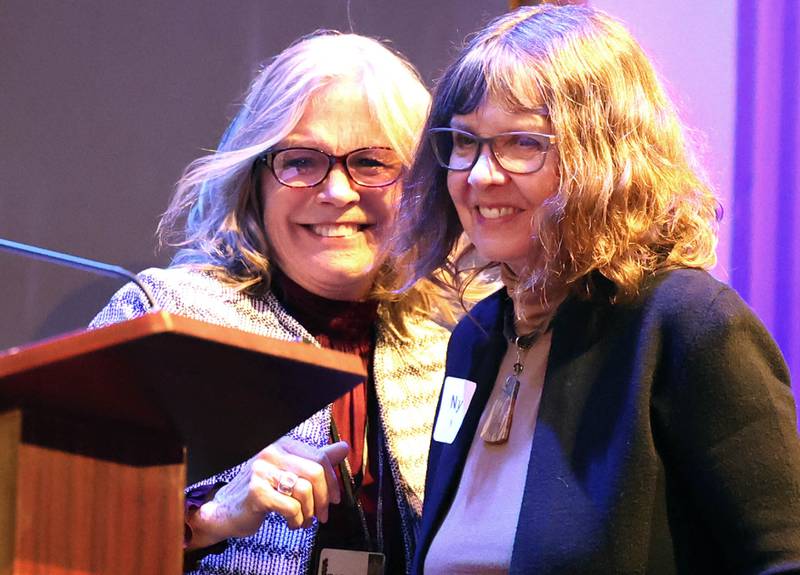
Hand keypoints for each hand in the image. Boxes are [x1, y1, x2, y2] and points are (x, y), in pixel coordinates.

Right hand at [186, 437, 348, 549]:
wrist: (225, 510)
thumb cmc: (259, 491)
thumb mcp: (289, 472)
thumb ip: (316, 460)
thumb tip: (344, 448)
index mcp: (283, 444)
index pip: (319, 457)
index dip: (333, 480)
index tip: (334, 497)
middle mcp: (272, 452)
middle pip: (315, 473)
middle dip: (324, 498)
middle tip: (322, 514)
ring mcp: (262, 470)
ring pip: (305, 490)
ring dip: (309, 512)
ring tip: (303, 519)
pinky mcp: (256, 491)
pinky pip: (291, 507)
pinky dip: (297, 519)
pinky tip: (291, 522)